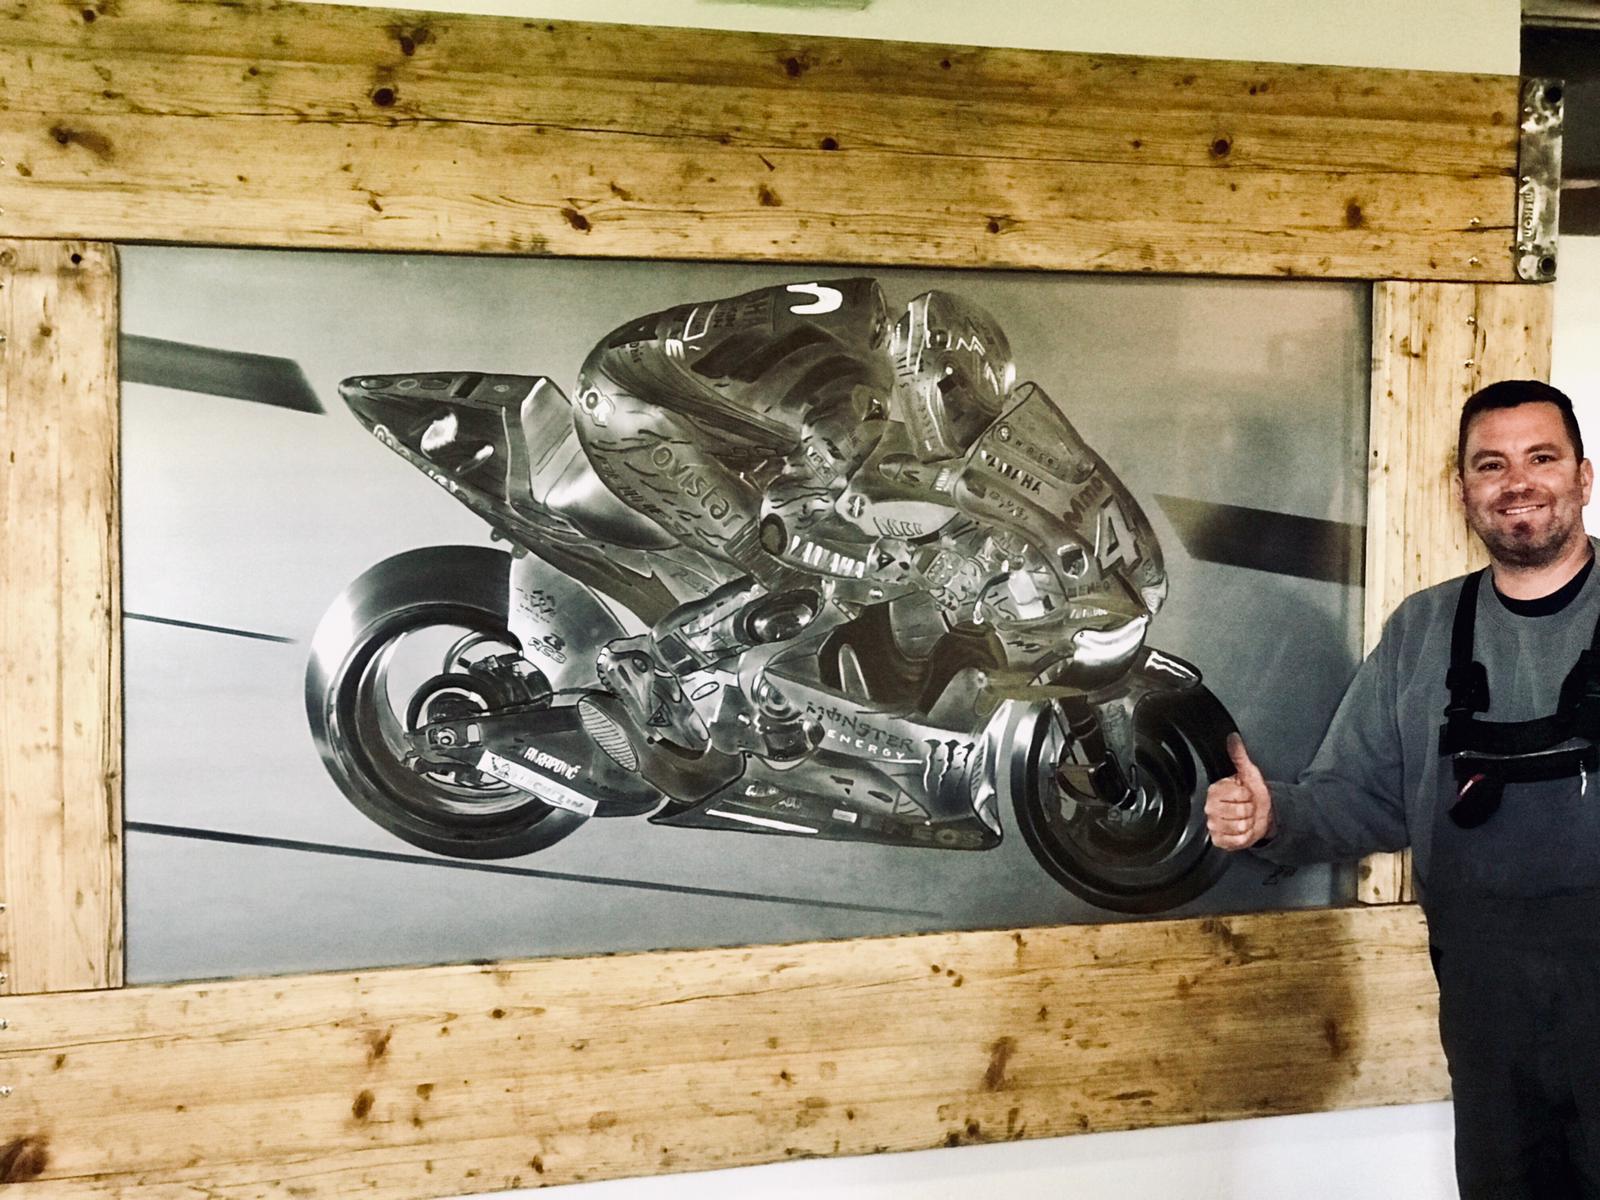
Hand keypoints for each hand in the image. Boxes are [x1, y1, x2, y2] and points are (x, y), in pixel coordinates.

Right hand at [1205, 733, 1274, 850]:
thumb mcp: (1248, 772)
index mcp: (1215, 791)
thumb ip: (1239, 755)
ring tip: (1245, 818)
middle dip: (1249, 811)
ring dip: (1248, 824)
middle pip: (1239, 813)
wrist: (1259, 814)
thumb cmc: (1252, 793)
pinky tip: (1243, 830)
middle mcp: (1210, 808)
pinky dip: (1245, 837)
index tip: (1246, 794)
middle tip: (1246, 807)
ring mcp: (1213, 825)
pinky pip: (1237, 841)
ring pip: (1239, 827)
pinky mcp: (1219, 840)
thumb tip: (1233, 738)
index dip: (1248, 795)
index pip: (1238, 795)